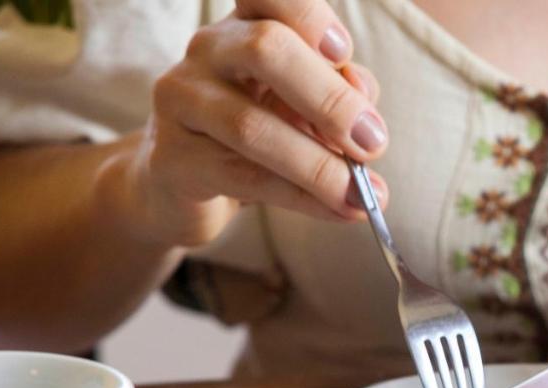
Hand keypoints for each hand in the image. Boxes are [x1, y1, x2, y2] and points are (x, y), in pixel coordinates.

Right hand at [113, 0, 388, 246]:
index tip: (343, 54)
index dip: (310, 17)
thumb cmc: (262, 132)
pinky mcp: (173, 159)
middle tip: (373, 143)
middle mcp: (208, 50)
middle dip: (329, 99)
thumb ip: (338, 93)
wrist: (187, 186)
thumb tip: (365, 107)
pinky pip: (243, 177)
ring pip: (251, 125)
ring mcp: (183, 101)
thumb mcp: (307, 105)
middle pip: (265, 50)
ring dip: (318, 164)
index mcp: (247, 24)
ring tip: (361, 193)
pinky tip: (339, 209)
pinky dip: (301, 197)